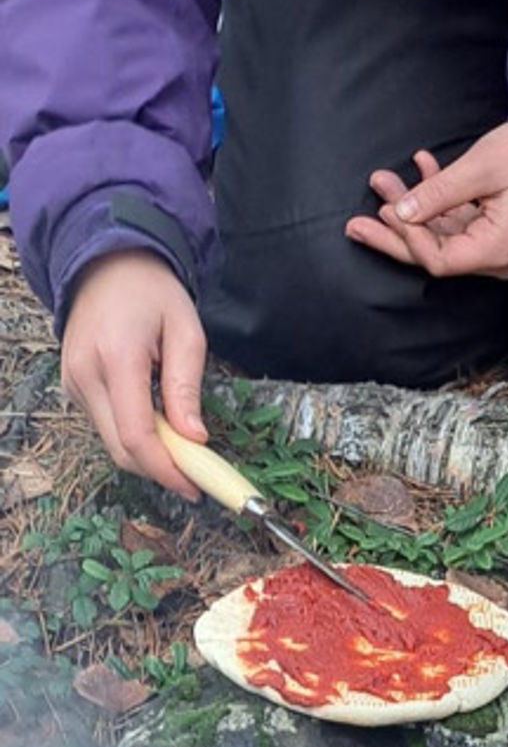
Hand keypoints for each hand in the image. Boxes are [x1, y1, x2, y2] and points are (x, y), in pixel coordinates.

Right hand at [61, 254, 207, 495]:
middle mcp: (86, 373)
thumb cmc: (151, 291)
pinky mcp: (73, 386)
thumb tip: (194, 439)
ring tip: (179, 443)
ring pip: (112, 442)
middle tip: (195, 475)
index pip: (137, 436)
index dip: (167, 470)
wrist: (106, 261)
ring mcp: (74, 381)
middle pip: (121, 449)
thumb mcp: (186, 331)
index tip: (195, 485)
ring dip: (148, 454)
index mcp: (116, 357)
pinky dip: (133, 435)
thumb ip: (187, 387)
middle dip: (160, 470)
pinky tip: (156, 422)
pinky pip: (105, 426)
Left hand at [346, 122, 507, 281]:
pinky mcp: (491, 229)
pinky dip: (435, 199)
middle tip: (353, 223)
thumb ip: (438, 194)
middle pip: (432, 256)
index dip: (407, 238)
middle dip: (394, 233)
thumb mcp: (479, 169)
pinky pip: (454, 222)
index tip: (388, 208)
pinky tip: (420, 168)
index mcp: (496, 251)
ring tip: (381, 180)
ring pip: (439, 236)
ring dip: (411, 207)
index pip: (438, 260)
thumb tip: (401, 213)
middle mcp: (495, 259)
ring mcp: (493, 246)